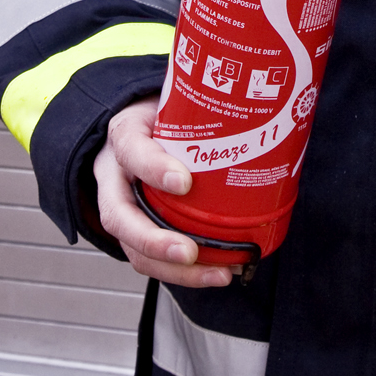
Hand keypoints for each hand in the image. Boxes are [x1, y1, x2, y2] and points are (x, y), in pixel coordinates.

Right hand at [94, 97, 232, 287]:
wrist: (139, 127)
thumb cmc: (162, 115)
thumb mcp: (174, 102)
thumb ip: (203, 108)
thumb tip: (262, 115)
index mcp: (124, 136)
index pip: (132, 150)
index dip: (154, 168)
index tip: (184, 181)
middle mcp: (113, 175)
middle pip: (119, 217)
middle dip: (154, 240)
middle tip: (189, 252)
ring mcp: (120, 207)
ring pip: (133, 249)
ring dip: (174, 270)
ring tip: (217, 273)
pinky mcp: (135, 230)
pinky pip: (150, 259)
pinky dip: (184, 273)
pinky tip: (217, 272)